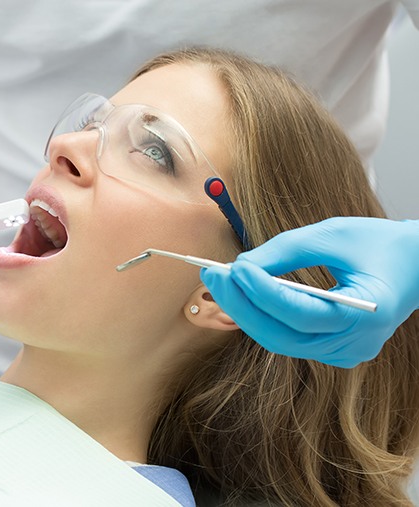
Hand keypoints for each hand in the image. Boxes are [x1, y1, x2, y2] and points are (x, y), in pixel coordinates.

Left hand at [200, 217, 418, 367]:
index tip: (233, 268)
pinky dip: (264, 316)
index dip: (262, 293)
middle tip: (213, 275)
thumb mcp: (333, 234)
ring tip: (221, 282)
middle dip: (241, 305)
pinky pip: (288, 337)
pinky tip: (244, 294)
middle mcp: (354, 344)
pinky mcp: (333, 349)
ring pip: (280, 339)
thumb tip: (241, 266)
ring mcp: (343, 352)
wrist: (416, 265)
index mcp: (366, 315)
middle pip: (282, 335)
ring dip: (246, 311)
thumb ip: (285, 250)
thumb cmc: (379, 244)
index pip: (300, 312)